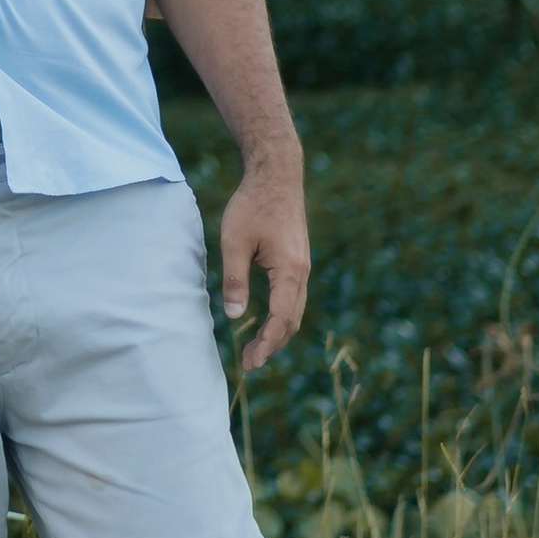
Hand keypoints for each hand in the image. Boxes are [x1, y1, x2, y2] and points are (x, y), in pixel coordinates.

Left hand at [219, 144, 309, 368]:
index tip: (250, 363)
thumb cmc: (252, 204)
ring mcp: (303, 265)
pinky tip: (268, 320)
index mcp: (289, 270)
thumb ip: (235, 279)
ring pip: (296, 309)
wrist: (277, 175)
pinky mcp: (298, 259)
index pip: (281, 319)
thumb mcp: (234, 242)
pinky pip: (294, 296)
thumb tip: (235, 316)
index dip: (266, 344)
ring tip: (258, 348)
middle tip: (251, 362)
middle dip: (273, 344)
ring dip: (279, 331)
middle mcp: (302, 272)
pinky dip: (283, 315)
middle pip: (292, 320)